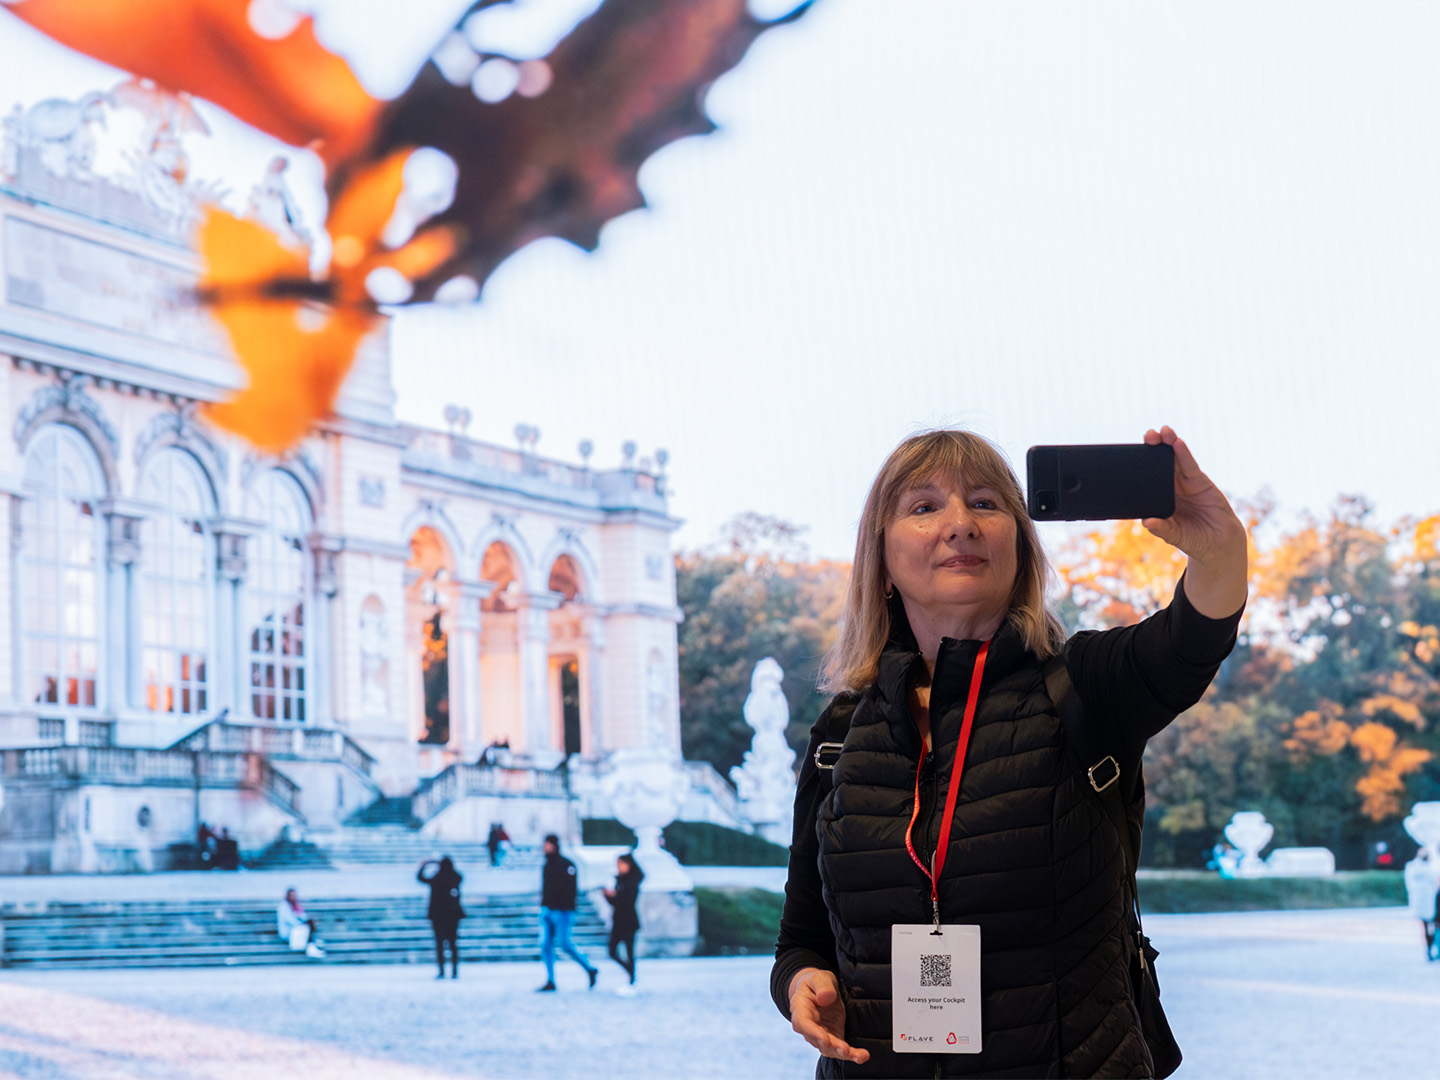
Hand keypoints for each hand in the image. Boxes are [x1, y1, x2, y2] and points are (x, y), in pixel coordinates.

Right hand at [788, 968, 868, 1064]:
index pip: (804, 1024)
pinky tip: (862, 1056)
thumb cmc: (817, 983)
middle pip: (818, 1041)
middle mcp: (808, 1027)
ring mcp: (820, 1035)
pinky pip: (840, 1049)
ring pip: (830, 1049)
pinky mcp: (833, 1038)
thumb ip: (822, 986)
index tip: (826, 1040)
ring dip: (844, 1054)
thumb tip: (825, 998)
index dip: (814, 1034)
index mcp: (800, 1010)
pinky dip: (852, 1054)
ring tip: (859, 1056)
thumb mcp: (820, 978)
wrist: (819, 990)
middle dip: (833, 1047)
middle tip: (846, 1051)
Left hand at [1141, 427, 1247, 617]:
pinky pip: (1191, 466)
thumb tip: (1146, 522)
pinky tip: (1178, 444)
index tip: (1129, 453)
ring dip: (1169, 444)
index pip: (1148, 477)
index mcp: (1160, 498)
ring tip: (1163, 431)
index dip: (1141, 464)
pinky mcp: (1201, 483)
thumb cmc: (1194, 540)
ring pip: (1176, 460)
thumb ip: (1163, 529)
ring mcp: (1186, 483)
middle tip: (1148, 436)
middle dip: (1154, 447)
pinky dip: (1184, 455)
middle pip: (1160, 463)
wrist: (1219, 544)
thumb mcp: (1175, 536)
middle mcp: (1171, 487)